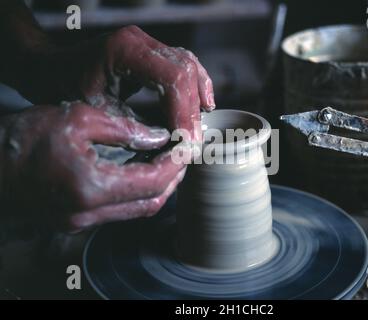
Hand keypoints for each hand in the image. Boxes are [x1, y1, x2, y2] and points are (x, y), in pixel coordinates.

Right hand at [0, 102, 185, 231]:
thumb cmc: (25, 137)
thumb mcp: (78, 119)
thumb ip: (123, 129)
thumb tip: (158, 137)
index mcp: (91, 187)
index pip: (153, 182)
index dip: (175, 164)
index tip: (186, 146)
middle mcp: (89, 213)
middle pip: (151, 202)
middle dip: (173, 178)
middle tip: (182, 155)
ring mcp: (82, 221)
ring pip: (138, 210)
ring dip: (158, 187)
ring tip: (168, 161)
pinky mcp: (77, 220)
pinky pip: (120, 210)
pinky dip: (138, 192)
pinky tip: (142, 171)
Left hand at [13, 25, 214, 140]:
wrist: (48, 69)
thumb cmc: (63, 90)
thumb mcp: (98, 113)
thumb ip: (136, 127)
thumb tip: (172, 145)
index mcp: (125, 50)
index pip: (173, 77)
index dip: (184, 112)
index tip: (186, 141)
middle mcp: (140, 40)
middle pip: (186, 71)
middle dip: (192, 110)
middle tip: (193, 142)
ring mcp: (147, 44)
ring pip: (189, 66)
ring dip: (196, 99)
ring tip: (197, 129)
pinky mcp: (150, 53)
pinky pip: (183, 65)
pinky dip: (193, 88)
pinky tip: (201, 106)